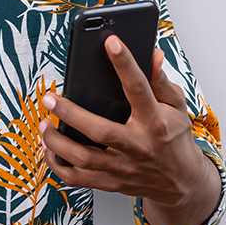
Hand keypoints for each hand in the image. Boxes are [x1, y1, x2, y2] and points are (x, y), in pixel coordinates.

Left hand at [39, 36, 208, 209]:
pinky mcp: (111, 182)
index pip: (139, 89)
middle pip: (100, 132)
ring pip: (84, 159)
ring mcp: (123, 167)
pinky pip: (78, 179)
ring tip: (44, 124)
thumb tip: (153, 53)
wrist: (182, 182)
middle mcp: (137, 146)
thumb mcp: (176, 106)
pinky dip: (58, 165)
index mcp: (155, 121)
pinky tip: (49, 149)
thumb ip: (161, 80)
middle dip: (71, 114)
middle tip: (49, 98)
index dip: (126, 64)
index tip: (111, 42)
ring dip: (58, 142)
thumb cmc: (174, 137)